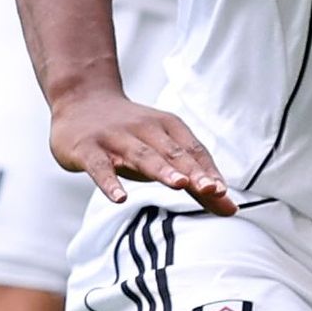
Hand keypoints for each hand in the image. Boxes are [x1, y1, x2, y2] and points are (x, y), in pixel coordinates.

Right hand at [51, 87, 232, 212]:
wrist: (81, 101)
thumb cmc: (131, 137)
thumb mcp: (164, 153)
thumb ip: (196, 183)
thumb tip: (230, 209)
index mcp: (168, 128)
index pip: (193, 151)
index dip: (208, 171)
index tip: (222, 191)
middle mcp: (144, 129)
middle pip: (172, 152)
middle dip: (193, 171)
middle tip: (211, 189)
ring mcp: (115, 138)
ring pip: (141, 155)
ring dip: (162, 170)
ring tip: (179, 184)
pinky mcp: (87, 149)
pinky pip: (100, 167)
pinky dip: (110, 182)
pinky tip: (120, 199)